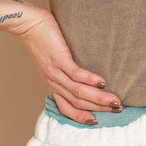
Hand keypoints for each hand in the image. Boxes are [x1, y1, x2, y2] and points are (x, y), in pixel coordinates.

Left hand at [9, 4, 122, 124]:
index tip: (98, 121)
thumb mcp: (55, 61)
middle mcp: (54, 83)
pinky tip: (102, 82)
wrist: (28, 24)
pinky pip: (75, 74)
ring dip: (99, 99)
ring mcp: (56, 72)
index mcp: (54, 85)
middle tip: (118, 110)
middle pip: (78, 103)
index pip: (67, 108)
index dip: (82, 117)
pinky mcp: (58, 59)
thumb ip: (68, 70)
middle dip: (99, 109)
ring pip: (78, 92)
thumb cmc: (44, 40)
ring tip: (115, 101)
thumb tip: (89, 74)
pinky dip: (90, 80)